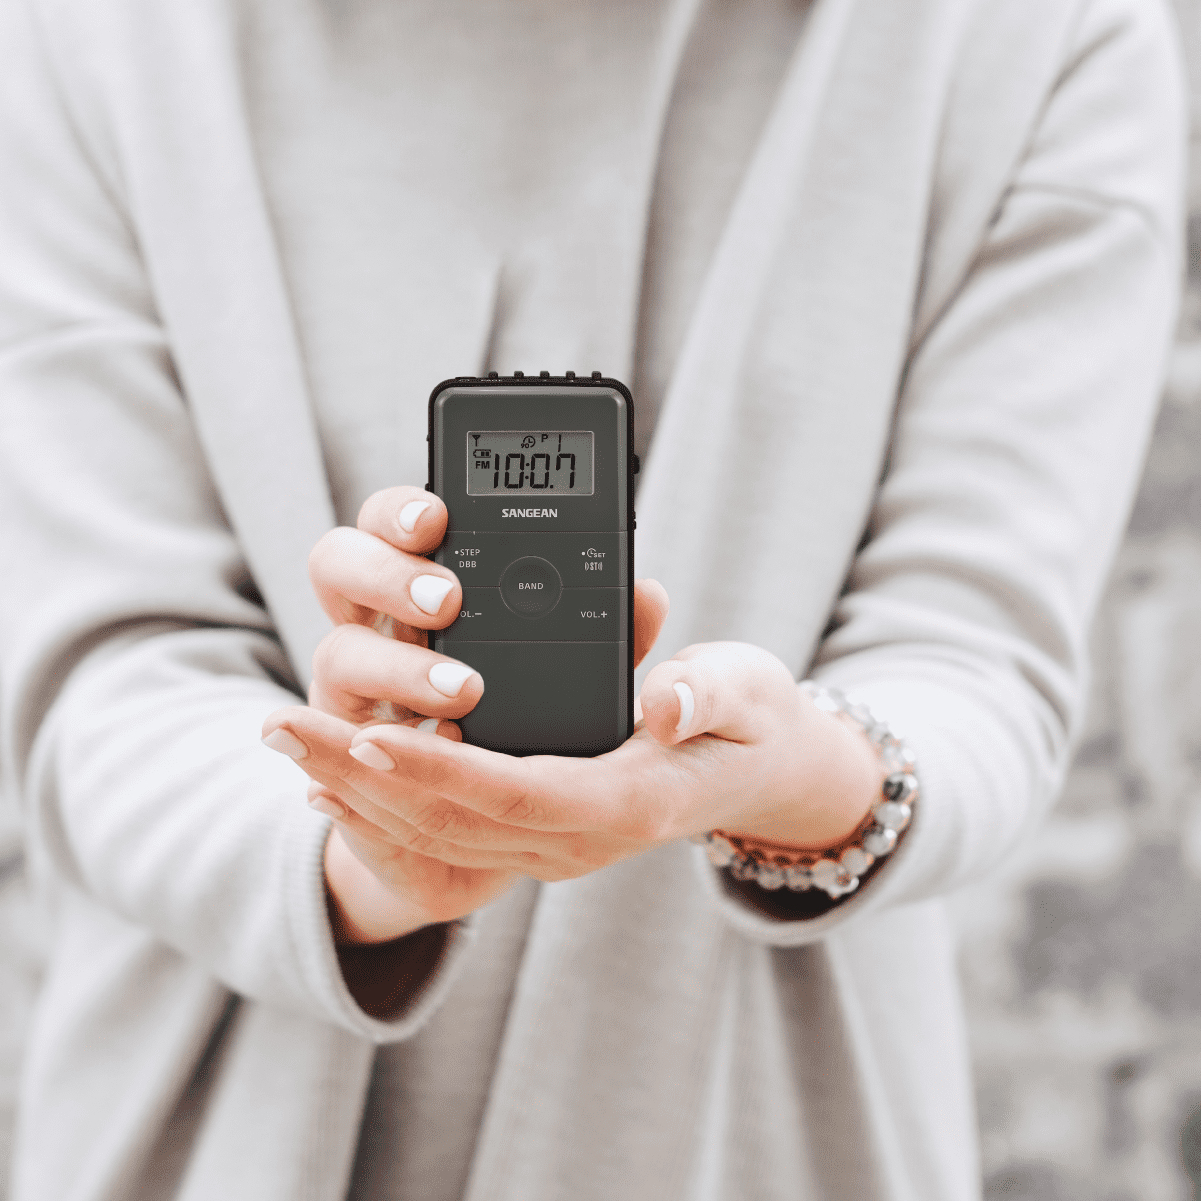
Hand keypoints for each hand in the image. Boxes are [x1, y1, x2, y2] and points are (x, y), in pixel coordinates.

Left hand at [268, 629, 882, 940]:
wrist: (763, 772)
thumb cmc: (754, 720)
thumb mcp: (748, 691)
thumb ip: (707, 696)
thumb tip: (662, 702)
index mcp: (630, 799)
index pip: (516, 792)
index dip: (439, 770)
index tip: (367, 733)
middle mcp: (585, 834)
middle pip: (454, 818)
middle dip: (360, 775)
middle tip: (281, 726)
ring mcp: (559, 840)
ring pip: (439, 832)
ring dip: (355, 792)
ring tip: (285, 743)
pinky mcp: (543, 828)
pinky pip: (451, 832)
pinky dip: (384, 809)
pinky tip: (332, 780)